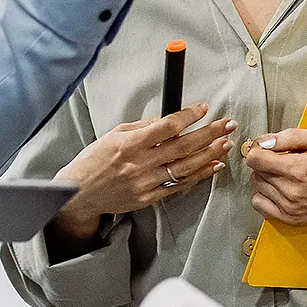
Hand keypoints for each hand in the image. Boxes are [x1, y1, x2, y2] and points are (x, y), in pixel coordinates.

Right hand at [51, 103, 234, 238]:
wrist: (79, 194)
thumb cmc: (94, 160)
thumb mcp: (114, 135)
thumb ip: (142, 127)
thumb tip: (167, 119)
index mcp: (131, 144)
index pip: (167, 126)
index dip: (189, 116)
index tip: (203, 108)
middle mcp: (140, 163)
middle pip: (183, 146)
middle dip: (209, 133)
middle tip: (227, 124)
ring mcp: (146, 183)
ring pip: (186, 168)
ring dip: (209, 154)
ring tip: (226, 143)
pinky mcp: (148, 198)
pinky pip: (179, 187)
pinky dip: (198, 176)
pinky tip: (213, 166)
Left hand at [244, 129, 306, 236]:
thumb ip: (290, 136)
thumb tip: (264, 141)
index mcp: (298, 169)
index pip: (255, 159)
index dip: (258, 148)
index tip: (268, 147)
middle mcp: (291, 191)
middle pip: (255, 172)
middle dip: (264, 161)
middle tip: (282, 158)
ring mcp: (289, 207)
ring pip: (257, 186)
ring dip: (264, 177)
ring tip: (284, 172)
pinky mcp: (290, 218)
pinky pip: (259, 204)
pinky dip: (264, 194)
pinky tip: (279, 186)